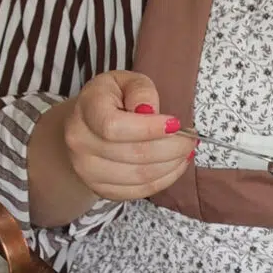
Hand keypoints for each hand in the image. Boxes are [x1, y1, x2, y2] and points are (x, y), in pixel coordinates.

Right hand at [63, 70, 195, 200]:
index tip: (176, 124)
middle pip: (134, 155)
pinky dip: (164, 180)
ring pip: (140, 176)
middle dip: (171, 148)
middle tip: (191, 140)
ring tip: (185, 152)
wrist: (86, 127)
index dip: (150, 129)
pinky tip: (175, 166)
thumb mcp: (125, 82)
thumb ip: (141, 91)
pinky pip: (139, 191)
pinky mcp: (101, 189)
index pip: (115, 127)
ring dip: (171, 166)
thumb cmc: (111, 100)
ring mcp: (88, 171)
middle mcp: (81, 143)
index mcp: (86, 110)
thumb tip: (151, 112)